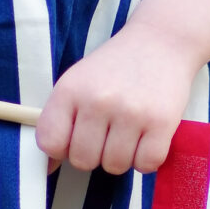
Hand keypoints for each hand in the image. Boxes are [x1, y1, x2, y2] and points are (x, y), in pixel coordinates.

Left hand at [37, 24, 200, 175]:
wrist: (160, 41)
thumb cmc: (115, 67)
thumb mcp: (78, 83)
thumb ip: (60, 120)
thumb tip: (48, 168)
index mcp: (70, 90)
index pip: (50, 143)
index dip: (62, 148)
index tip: (76, 136)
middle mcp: (98, 101)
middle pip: (83, 161)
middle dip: (95, 154)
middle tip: (107, 134)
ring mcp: (131, 113)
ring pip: (115, 166)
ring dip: (122, 157)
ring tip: (128, 133)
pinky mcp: (161, 123)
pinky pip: (146, 165)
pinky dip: (146, 159)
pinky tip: (146, 139)